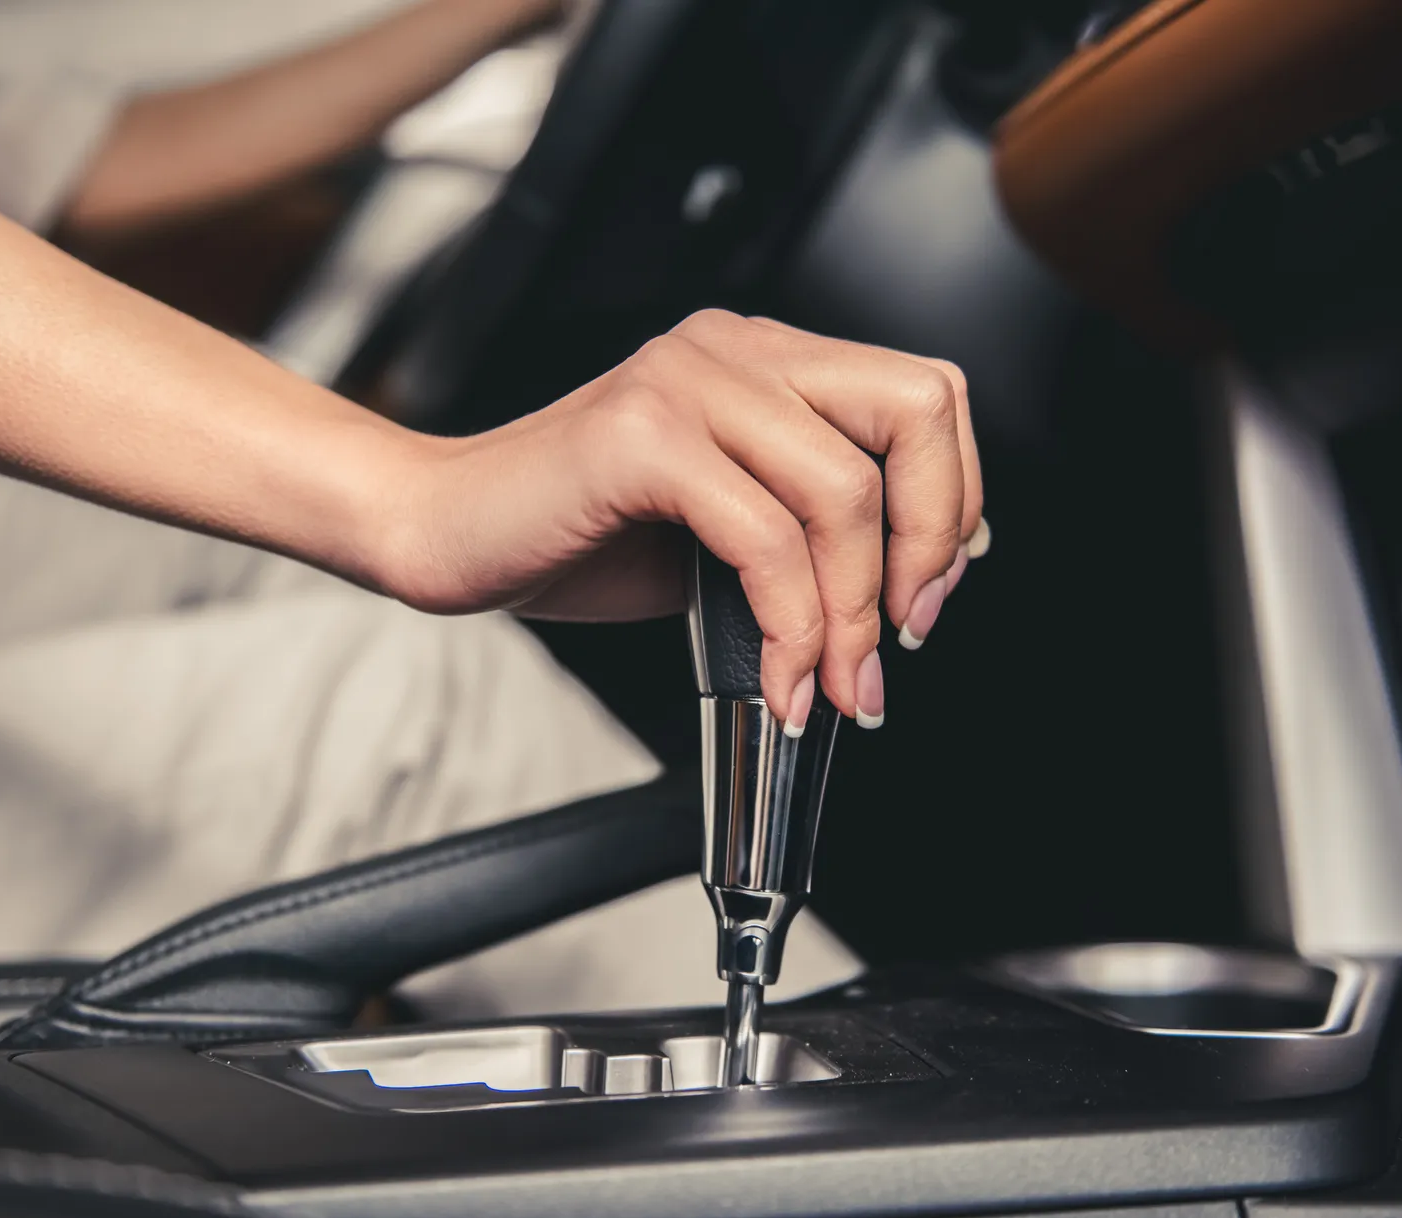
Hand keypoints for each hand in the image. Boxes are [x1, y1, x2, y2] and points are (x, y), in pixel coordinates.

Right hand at [375, 311, 985, 728]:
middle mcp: (734, 349)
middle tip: (899, 635)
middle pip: (915, 413)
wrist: (449, 534)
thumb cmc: (577, 534)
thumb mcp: (728, 526)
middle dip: (927, 542)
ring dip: (851, 615)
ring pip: (844, 490)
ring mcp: (687, 380)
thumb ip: (813, 530)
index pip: (925, 396)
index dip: (951, 501)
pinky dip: (791, 628)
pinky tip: (778, 677)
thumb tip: (914, 586)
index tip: (926, 594)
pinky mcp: (643, 434)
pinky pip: (766, 538)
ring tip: (828, 684)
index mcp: (766, 358)